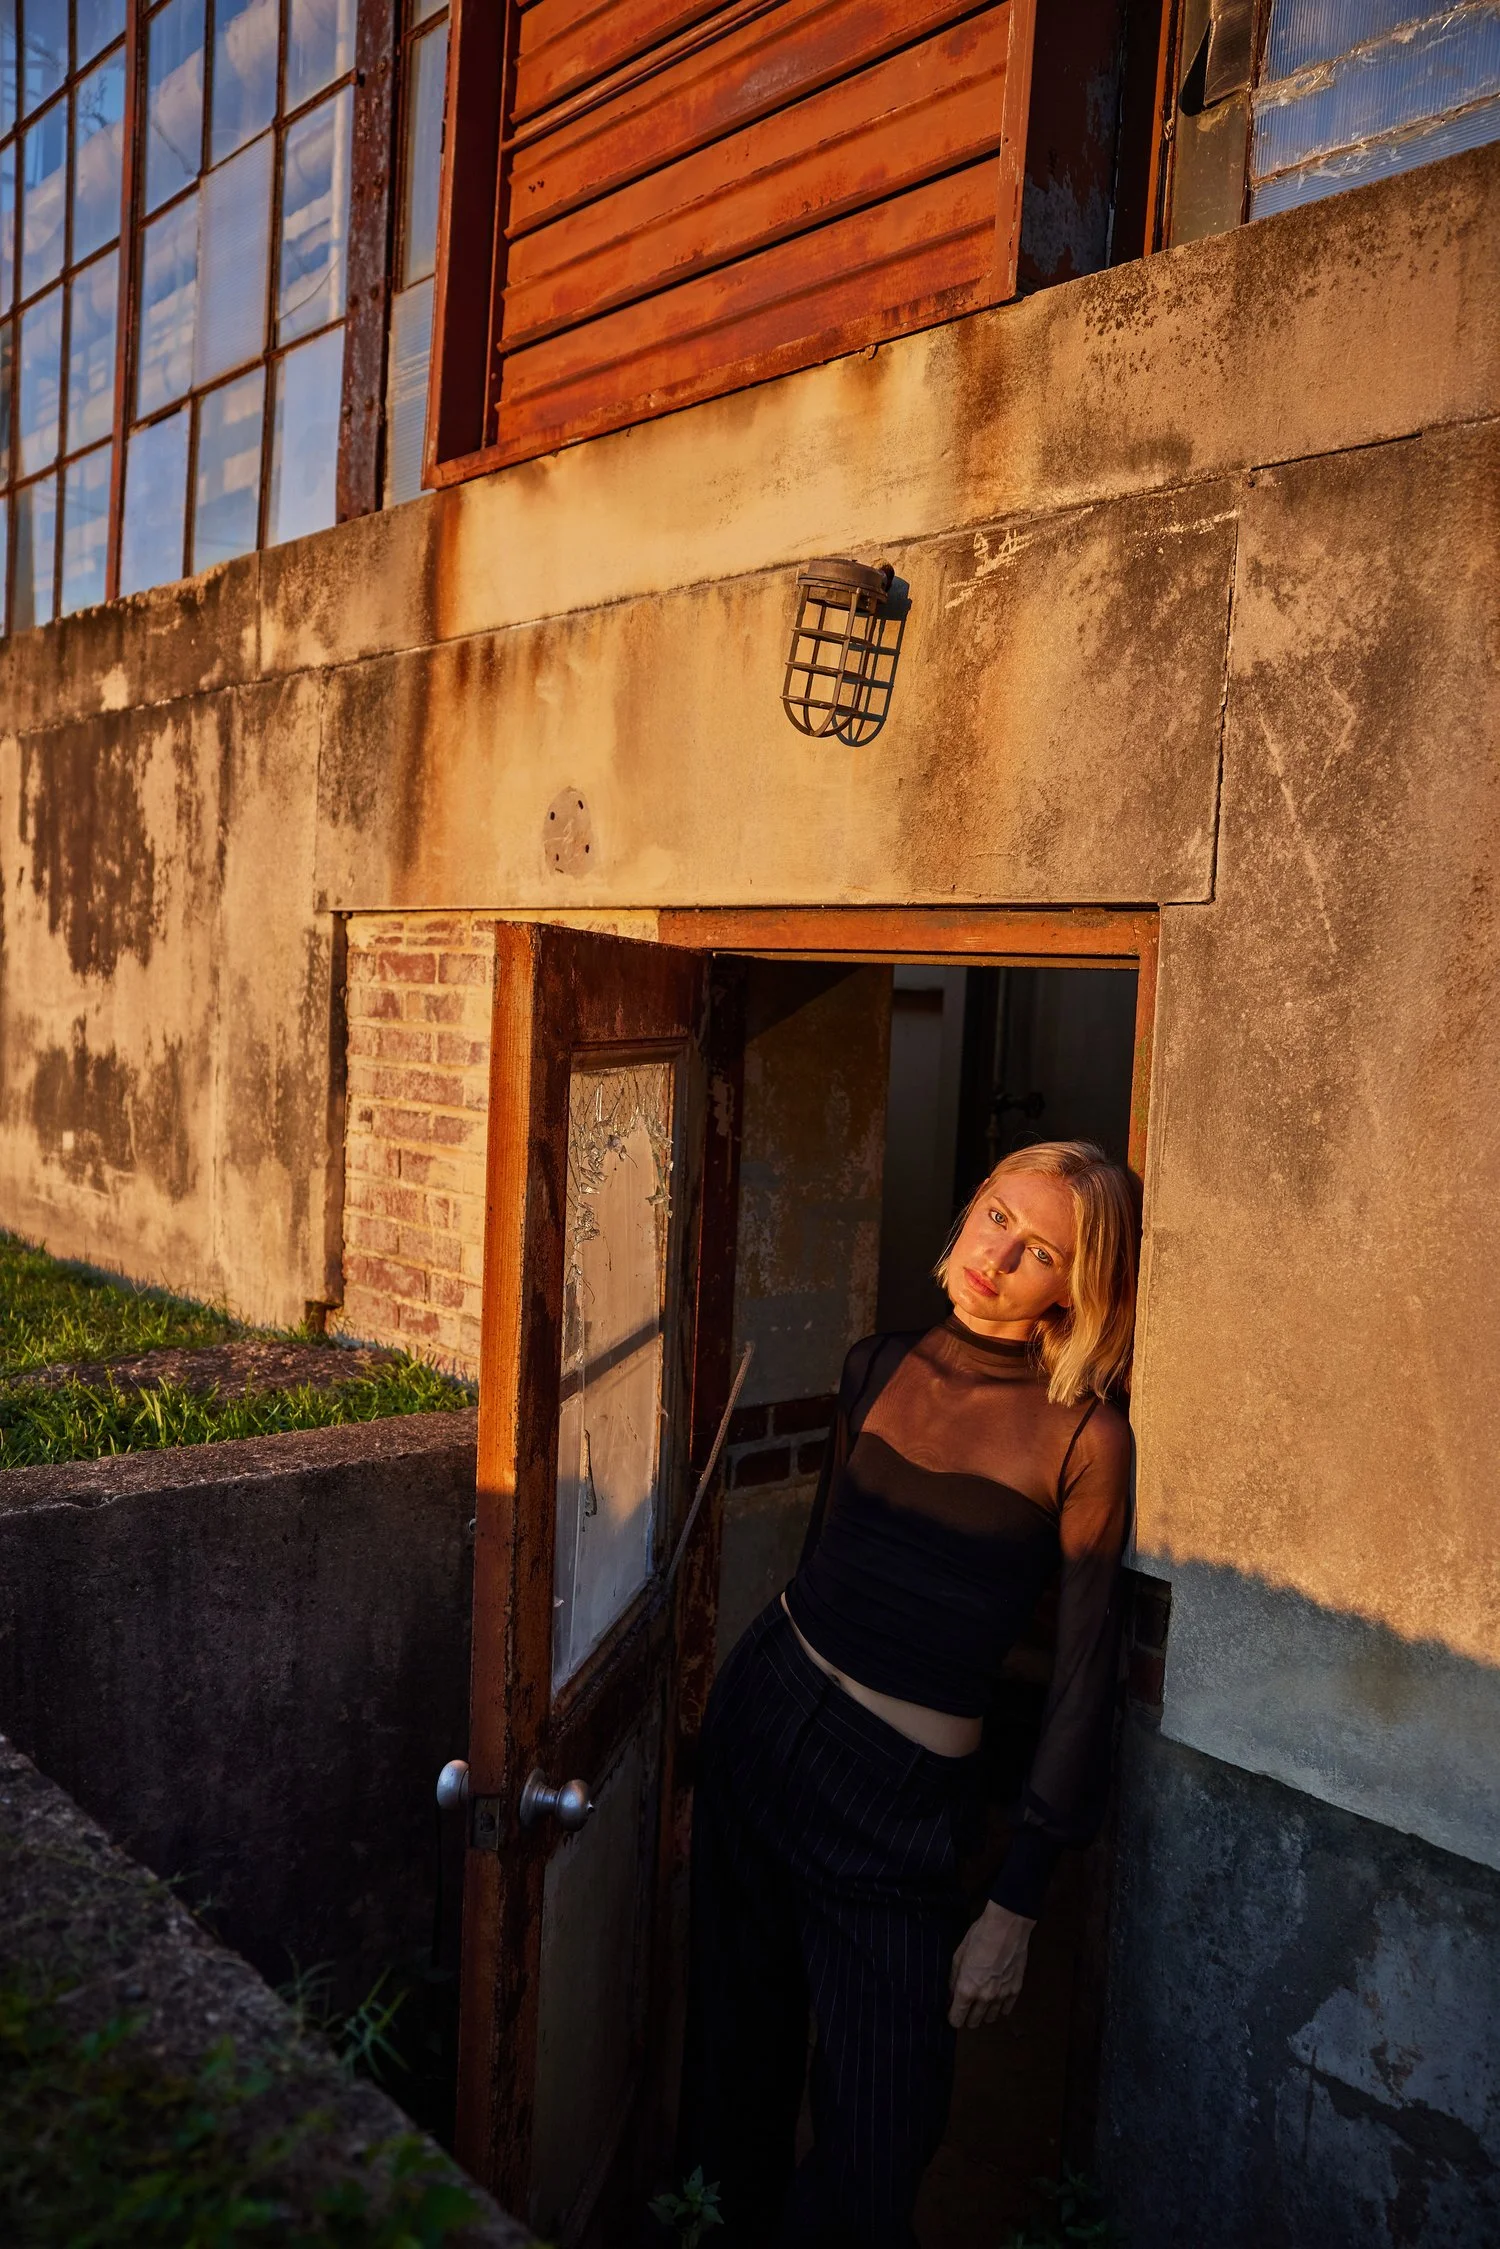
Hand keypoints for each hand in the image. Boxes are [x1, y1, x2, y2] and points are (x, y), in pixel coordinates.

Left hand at [948, 1900, 1034, 2028]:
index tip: (952, 2011)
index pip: (957, 2019)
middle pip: (973, 2022)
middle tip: (966, 2005)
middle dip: (967, 2016)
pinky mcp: (1015, 1990)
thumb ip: (953, 1980)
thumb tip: (950, 1995)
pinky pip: (1006, 2010)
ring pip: (990, 2019)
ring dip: (984, 2013)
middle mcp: (985, 1997)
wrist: (1007, 1926)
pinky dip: (1000, 2007)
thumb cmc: (980, 1936)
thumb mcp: (958, 1955)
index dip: (952, 2016)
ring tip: (981, 2001)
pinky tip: (996, 1997)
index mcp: (967, 1989)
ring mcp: (1002, 1996)